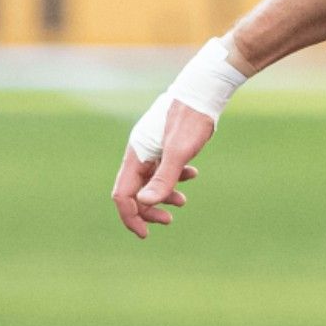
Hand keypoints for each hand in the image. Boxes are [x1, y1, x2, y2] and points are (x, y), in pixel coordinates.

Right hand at [111, 99, 214, 238]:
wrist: (203, 91)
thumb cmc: (191, 119)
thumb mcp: (179, 152)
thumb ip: (163, 178)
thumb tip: (146, 203)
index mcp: (136, 156)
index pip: (123, 194)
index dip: (131, 216)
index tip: (145, 234)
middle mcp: (139, 153)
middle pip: (134, 190)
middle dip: (149, 209)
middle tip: (169, 221)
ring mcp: (152, 148)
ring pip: (150, 179)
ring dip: (163, 194)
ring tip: (183, 202)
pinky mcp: (165, 143)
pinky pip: (164, 167)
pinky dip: (175, 176)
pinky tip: (193, 174)